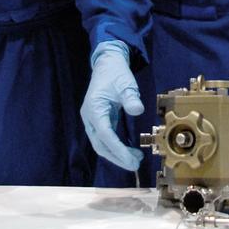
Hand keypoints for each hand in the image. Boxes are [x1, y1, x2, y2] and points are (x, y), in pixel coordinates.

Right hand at [80, 40, 144, 170]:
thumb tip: (138, 110)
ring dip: (117, 155)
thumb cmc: (116, 73)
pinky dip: (116, 148)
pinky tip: (129, 151)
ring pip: (101, 145)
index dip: (118, 150)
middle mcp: (90, 117)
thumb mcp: (126, 83)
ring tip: (135, 159)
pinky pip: (105, 139)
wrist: (107, 63)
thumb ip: (130, 97)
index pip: (105, 135)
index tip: (131, 160)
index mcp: (94, 108)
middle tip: (135, 164)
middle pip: (100, 145)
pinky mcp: (98, 121)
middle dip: (117, 157)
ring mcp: (92, 120)